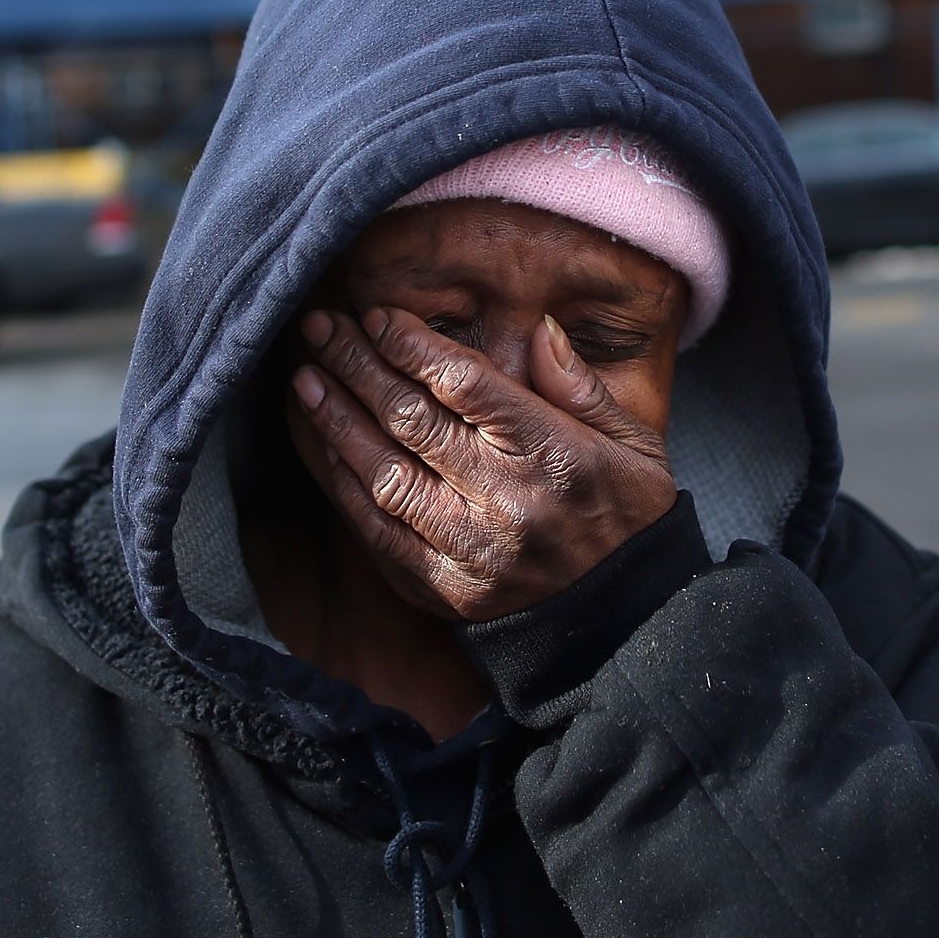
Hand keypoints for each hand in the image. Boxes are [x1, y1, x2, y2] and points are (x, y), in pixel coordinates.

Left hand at [291, 307, 676, 621]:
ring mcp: (470, 548)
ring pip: (384, 471)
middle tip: (322, 328)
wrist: (624, 621)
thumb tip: (538, 328)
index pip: (466, 384)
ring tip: (306, 378)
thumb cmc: (627, 517)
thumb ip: (581, 386)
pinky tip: (324, 445)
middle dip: (359, 366)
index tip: (378, 316)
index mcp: (554, 454)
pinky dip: (345, 483)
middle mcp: (507, 500)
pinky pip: (378, 529)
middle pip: (413, 419)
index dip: (412, 345)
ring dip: (338, 420)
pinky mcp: (444, 588)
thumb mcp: (632, 443)